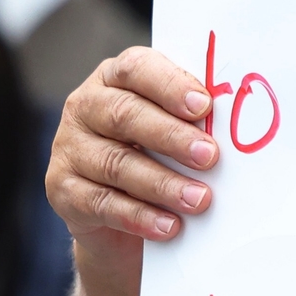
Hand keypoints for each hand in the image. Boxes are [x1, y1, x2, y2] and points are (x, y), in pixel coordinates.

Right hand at [46, 47, 216, 293]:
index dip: (170, 85)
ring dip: (162, 183)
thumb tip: (234, 127)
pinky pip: (102, 203)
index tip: (204, 107)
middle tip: (209, 156)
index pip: (136, 69)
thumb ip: (191, 120)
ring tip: (199, 199)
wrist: (117, 219)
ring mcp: (67, 148)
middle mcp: (84, 107)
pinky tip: (170, 226)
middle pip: (125, 115)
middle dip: (171, 136)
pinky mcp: (61, 189)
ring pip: (116, 163)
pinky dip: (139, 216)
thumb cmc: (156, 157)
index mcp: (113, 78)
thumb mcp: (171, 131)